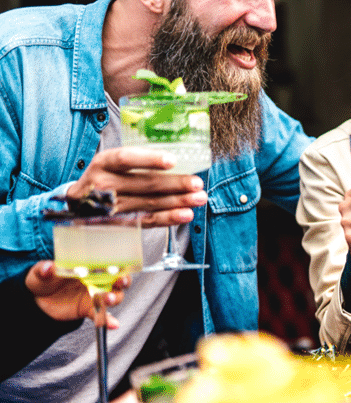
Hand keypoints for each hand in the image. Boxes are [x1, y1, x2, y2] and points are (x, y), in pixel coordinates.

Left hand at [25, 261, 127, 327]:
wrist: (38, 300)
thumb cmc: (43, 280)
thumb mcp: (40, 273)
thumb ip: (44, 270)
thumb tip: (48, 268)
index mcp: (88, 267)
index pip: (108, 263)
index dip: (117, 263)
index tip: (118, 266)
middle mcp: (97, 280)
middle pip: (118, 279)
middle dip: (123, 281)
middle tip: (120, 282)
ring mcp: (95, 295)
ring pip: (114, 296)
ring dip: (114, 298)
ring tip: (108, 300)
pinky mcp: (91, 309)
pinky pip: (103, 315)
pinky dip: (109, 320)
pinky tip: (112, 324)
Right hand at [66, 147, 207, 228]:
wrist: (76, 204)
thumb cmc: (104, 177)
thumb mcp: (111, 162)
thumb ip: (136, 160)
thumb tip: (178, 158)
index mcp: (103, 163)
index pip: (126, 158)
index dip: (150, 159)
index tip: (172, 160)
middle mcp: (104, 184)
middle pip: (144, 184)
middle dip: (175, 184)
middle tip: (197, 183)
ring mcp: (111, 206)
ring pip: (149, 203)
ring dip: (178, 201)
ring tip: (200, 198)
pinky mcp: (119, 222)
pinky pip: (147, 220)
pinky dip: (168, 218)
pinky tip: (186, 214)